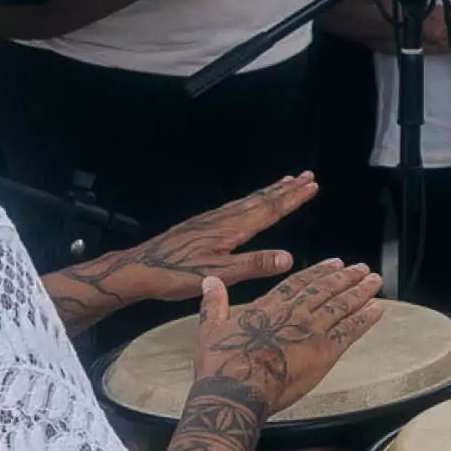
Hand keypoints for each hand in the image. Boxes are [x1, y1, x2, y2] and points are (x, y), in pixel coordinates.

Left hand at [115, 174, 318, 303]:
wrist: (138, 268)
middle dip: (285, 189)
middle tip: (307, 176)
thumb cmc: (176, 274)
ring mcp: (210, 220)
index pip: (269, 210)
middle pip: (261, 200)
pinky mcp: (200, 225)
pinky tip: (247, 204)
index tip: (312, 185)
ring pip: (247, 201)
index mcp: (231, 229)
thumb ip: (253, 265)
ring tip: (285, 182)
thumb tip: (289, 257)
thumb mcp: (218, 275)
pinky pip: (234, 206)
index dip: (292, 199)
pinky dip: (250, 200)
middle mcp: (223, 219)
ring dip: (269, 192)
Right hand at [195, 261, 382, 417]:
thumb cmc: (221, 365)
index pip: (299, 283)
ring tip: (375, 281)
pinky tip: (377, 310)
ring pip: (341, 305)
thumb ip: (214, 304)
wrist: (236, 392)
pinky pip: (349, 331)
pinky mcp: (323, 351)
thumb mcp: (210, 330)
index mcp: (269, 306)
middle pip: (325, 289)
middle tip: (363, 269)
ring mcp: (311, 330)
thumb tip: (210, 280)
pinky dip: (365, 319)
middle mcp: (294, 313)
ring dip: (360, 292)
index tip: (334, 263)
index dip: (319, 272)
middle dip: (346, 278)